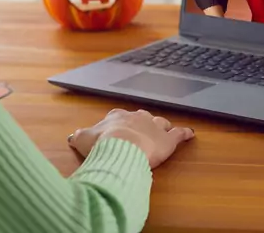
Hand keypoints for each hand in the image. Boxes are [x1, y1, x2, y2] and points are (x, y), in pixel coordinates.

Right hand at [69, 108, 194, 169]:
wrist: (120, 147)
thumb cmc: (101, 144)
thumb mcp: (83, 139)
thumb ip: (80, 136)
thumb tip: (73, 136)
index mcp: (117, 116)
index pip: (119, 116)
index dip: (119, 123)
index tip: (118, 128)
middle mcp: (137, 117)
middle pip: (142, 117)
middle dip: (142, 122)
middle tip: (141, 129)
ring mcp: (154, 126)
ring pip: (160, 122)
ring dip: (162, 126)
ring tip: (165, 128)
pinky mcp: (167, 139)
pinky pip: (179, 134)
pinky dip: (184, 133)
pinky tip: (190, 133)